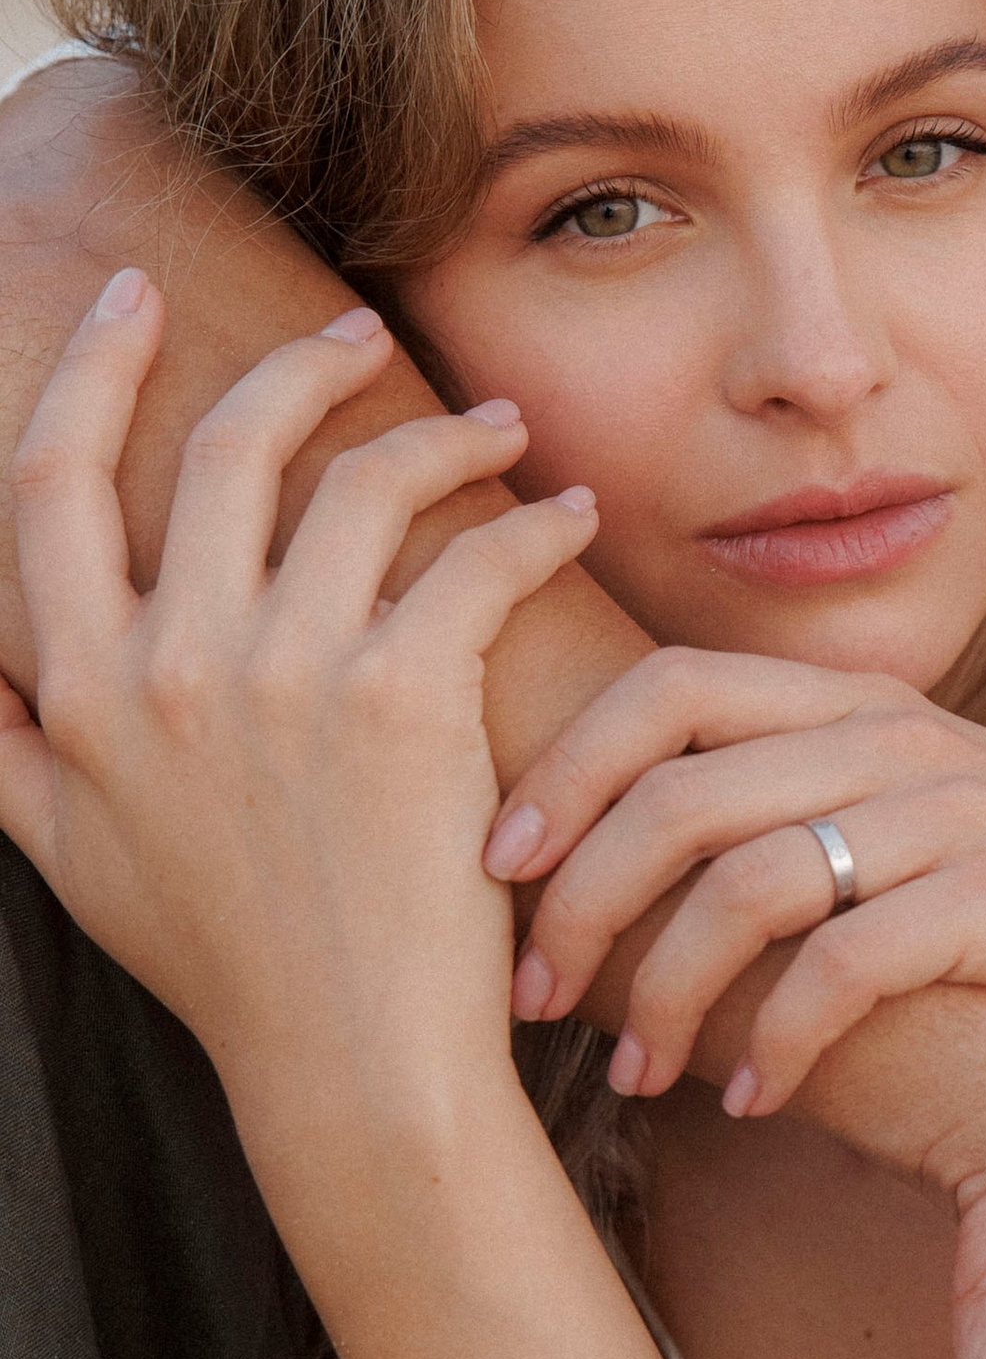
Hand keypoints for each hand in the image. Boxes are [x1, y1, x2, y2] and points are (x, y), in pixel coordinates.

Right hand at [0, 268, 594, 1128]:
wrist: (346, 1057)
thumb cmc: (220, 962)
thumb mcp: (67, 854)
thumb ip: (6, 750)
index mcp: (77, 690)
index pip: (52, 482)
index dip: (90, 371)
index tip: (139, 301)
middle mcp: (170, 665)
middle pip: (226, 448)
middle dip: (301, 367)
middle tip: (361, 339)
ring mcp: (287, 676)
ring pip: (362, 486)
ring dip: (441, 436)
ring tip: (500, 432)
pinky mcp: (404, 702)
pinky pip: (472, 560)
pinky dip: (526, 522)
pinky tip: (558, 516)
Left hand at [487, 647, 985, 1109]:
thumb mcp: (924, 830)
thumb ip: (808, 815)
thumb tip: (642, 868)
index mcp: (865, 704)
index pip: (664, 688)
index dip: (560, 769)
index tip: (494, 869)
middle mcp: (901, 737)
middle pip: (674, 785)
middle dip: (573, 896)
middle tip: (528, 995)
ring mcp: (957, 812)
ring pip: (743, 881)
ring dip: (664, 990)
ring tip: (633, 1077)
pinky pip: (844, 966)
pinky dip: (777, 1043)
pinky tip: (750, 1105)